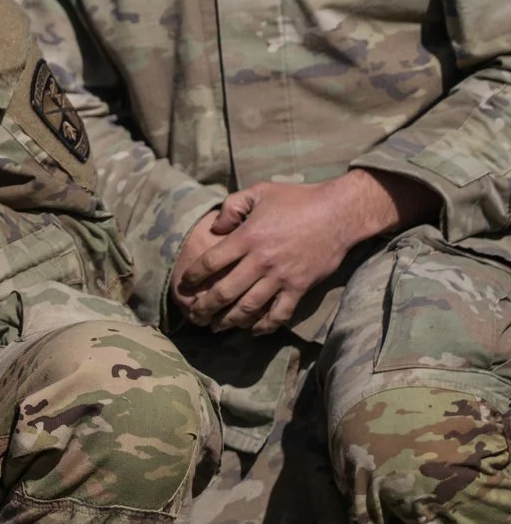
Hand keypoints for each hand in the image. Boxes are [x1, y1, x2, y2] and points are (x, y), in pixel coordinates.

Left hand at [173, 170, 428, 333]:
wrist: (339, 213)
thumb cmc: (297, 199)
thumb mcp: (259, 192)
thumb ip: (231, 207)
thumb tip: (215, 227)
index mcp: (247, 237)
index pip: (211, 262)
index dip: (194, 276)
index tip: (184, 285)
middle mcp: (261, 260)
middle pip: (225, 291)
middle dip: (205, 307)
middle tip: (194, 316)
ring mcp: (281, 277)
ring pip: (249, 307)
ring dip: (229, 320)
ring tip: (216, 327)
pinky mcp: (300, 287)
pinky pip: (279, 313)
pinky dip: (265, 325)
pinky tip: (253, 331)